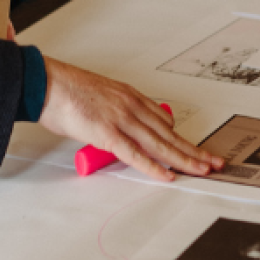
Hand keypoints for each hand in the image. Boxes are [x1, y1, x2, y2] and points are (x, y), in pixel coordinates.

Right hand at [37, 57, 222, 180]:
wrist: (46, 83)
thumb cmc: (65, 91)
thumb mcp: (99, 97)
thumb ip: (113, 112)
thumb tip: (117, 131)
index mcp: (130, 96)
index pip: (163, 120)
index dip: (181, 138)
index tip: (193, 148)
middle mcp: (132, 106)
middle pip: (169, 134)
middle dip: (194, 150)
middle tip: (213, 162)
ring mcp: (121, 119)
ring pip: (160, 144)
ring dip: (184, 160)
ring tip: (201, 171)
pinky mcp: (107, 133)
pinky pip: (136, 155)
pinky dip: (154, 167)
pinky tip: (167, 176)